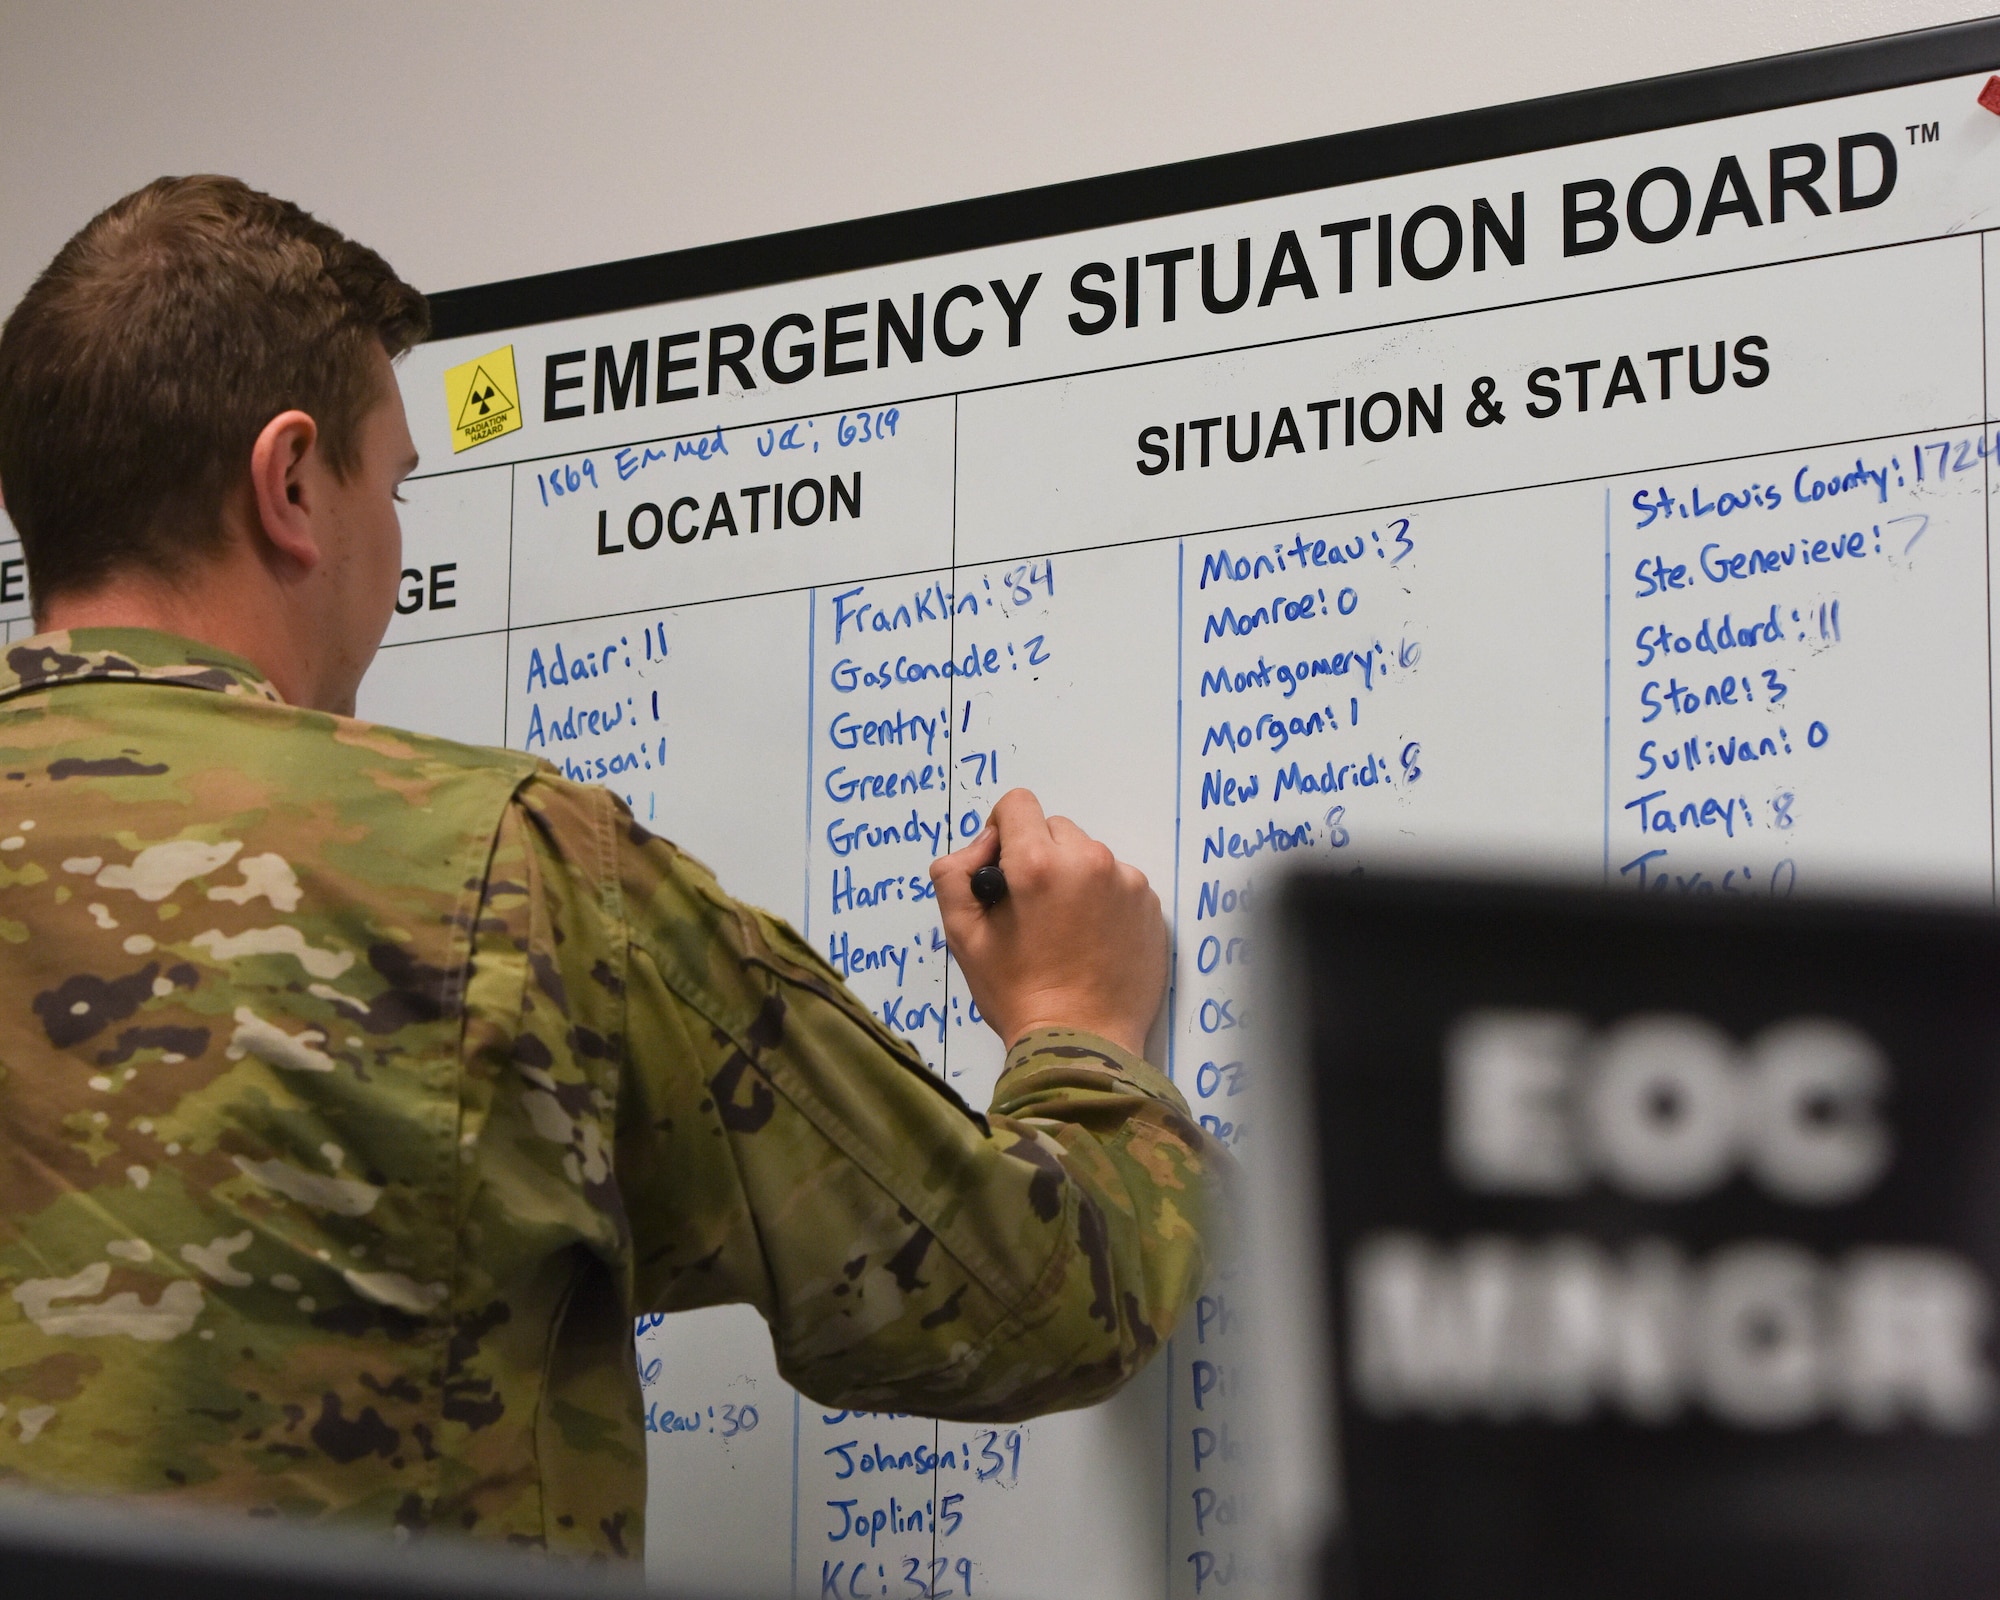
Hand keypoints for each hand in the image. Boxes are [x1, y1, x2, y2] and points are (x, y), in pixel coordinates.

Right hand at [930, 788, 1167, 1057]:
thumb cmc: (1019, 994)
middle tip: (1031, 909)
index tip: (1002, 870)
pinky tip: (1092, 939)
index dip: (1001, 832)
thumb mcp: (963, 936)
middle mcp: (1089, 861)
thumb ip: (954, 875)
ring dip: (1073, 877)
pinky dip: (1104, 899)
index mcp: (1039, 864)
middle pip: (1055, 829)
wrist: (1083, 1043)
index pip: (1018, 804)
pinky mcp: (1151, 905)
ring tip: (1064, 928)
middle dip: (1038, 858)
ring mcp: (1127, 882)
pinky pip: (1119, 881)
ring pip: (1089, 855)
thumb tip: (981, 848)